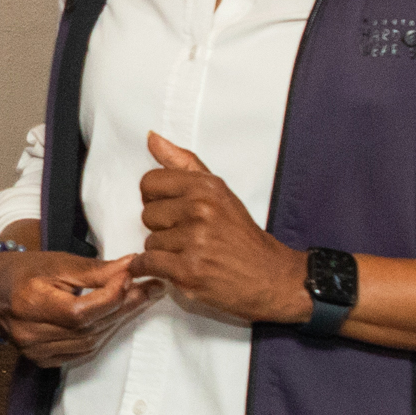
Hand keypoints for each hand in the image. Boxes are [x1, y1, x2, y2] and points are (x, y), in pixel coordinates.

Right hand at [0, 246, 151, 364]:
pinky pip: (82, 353)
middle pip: (89, 328)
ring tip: (136, 301)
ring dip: (117, 322)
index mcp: (29, 304)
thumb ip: (96, 270)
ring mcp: (34, 351)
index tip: (132, 277)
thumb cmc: (26, 271)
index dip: (111, 296)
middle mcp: (29, 333)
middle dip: (123, 307)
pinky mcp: (41, 360)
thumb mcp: (60, 262)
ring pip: (90, 343)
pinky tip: (114, 318)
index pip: (80, 311)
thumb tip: (132, 267)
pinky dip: (102, 335)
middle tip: (149, 289)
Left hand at [133, 132, 309, 324]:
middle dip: (162, 228)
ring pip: (149, 242)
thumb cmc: (241, 236)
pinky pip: (147, 263)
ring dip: (163, 252)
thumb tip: (152, 138)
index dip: (155, 199)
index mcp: (206, 187)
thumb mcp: (219, 192)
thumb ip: (183, 164)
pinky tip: (170, 269)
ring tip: (188, 254)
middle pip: (147, 214)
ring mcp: (194, 241)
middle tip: (184, 236)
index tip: (169, 209)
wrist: (268, 276)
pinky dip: (150, 269)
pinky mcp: (188, 270)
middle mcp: (201, 210)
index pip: (149, 182)